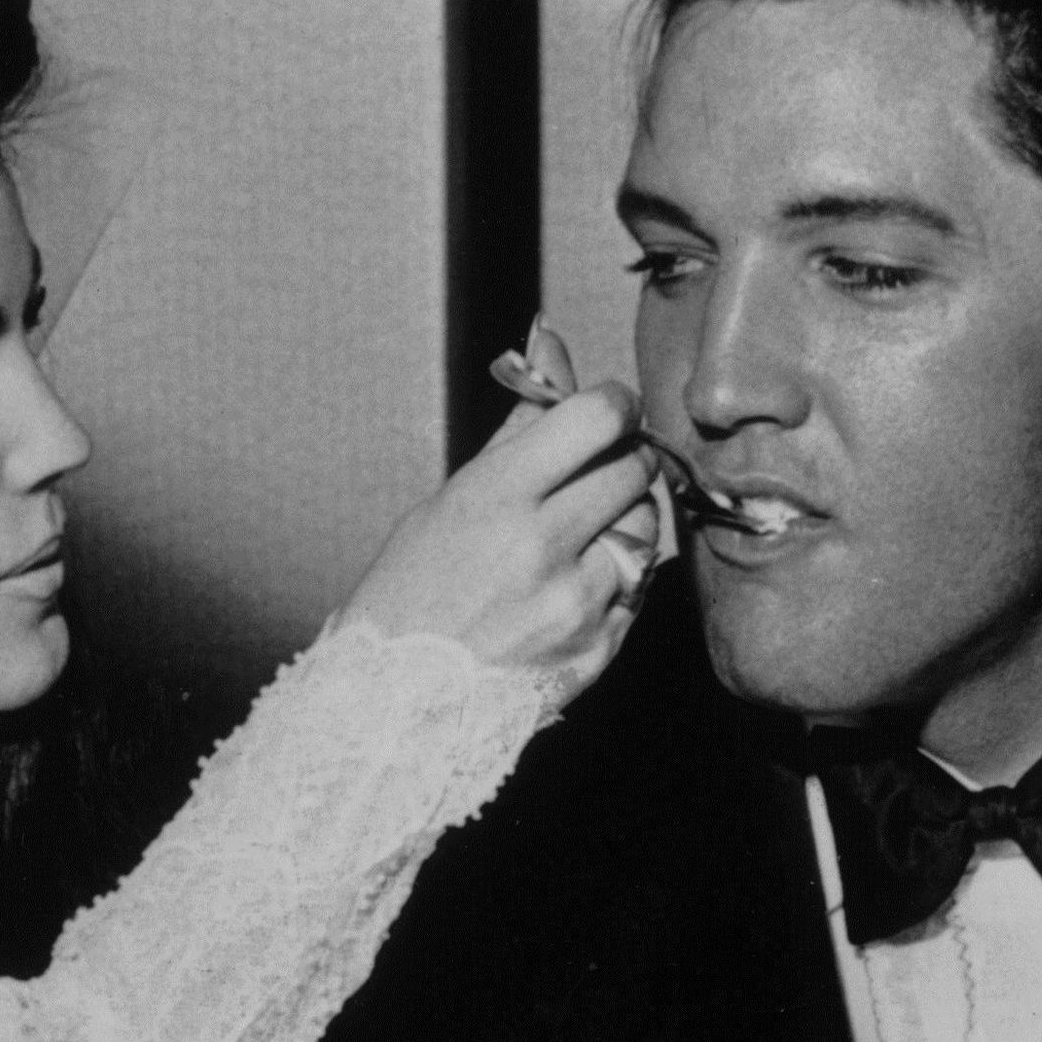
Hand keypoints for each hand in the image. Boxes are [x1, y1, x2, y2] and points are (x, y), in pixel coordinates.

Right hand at [341, 384, 659, 693]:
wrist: (395, 702)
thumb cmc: (414, 591)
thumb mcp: (451, 498)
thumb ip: (518, 423)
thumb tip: (549, 339)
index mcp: (496, 498)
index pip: (597, 417)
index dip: (612, 404)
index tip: (605, 411)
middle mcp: (541, 547)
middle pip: (634, 467)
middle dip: (624, 458)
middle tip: (595, 471)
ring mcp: (575, 602)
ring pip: (645, 526)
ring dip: (624, 518)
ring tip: (578, 534)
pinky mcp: (598, 647)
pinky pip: (639, 585)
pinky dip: (618, 574)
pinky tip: (574, 583)